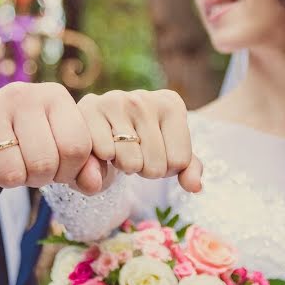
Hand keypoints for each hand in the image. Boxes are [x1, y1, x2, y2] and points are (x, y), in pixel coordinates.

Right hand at [0, 82, 98, 193]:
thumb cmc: (21, 142)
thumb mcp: (56, 148)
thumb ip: (82, 166)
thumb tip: (95, 184)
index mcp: (55, 96)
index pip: (77, 146)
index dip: (69, 170)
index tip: (56, 168)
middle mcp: (24, 95)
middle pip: (45, 163)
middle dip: (38, 178)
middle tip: (27, 167)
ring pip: (13, 174)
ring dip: (10, 182)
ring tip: (5, 164)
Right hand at [76, 89, 202, 192]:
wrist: (99, 127)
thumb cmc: (140, 142)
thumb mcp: (169, 153)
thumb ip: (189, 171)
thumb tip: (195, 186)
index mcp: (171, 104)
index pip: (180, 162)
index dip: (166, 168)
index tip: (154, 152)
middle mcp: (144, 98)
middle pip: (156, 166)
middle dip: (144, 169)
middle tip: (133, 152)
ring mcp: (116, 100)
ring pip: (131, 163)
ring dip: (123, 165)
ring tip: (118, 149)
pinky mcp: (89, 108)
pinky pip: (105, 154)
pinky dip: (101, 160)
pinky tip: (100, 145)